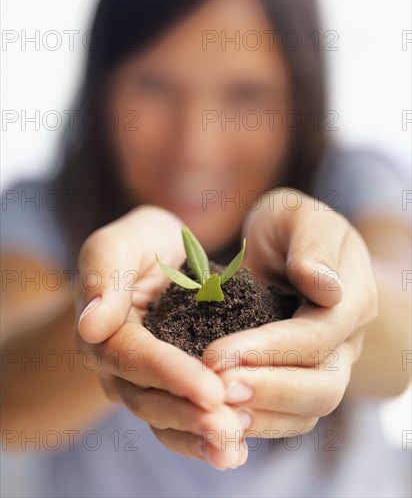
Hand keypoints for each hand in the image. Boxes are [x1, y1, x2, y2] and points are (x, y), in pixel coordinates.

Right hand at [76, 205, 247, 469]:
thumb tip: (90, 325)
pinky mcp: (168, 388)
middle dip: (188, 415)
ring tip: (234, 449)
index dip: (171, 375)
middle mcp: (117, 365)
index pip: (135, 357)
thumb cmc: (141, 244)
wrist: (159, 256)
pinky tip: (234, 450)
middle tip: (228, 428)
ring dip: (197, 437)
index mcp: (103, 330)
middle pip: (148, 398)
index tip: (211, 390)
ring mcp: (141, 381)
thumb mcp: (121, 243)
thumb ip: (103, 274)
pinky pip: (179, 420)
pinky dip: (202, 439)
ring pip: (164, 418)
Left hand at [203, 189, 377, 439]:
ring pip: (308, 410)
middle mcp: (346, 339)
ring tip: (214, 411)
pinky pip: (289, 415)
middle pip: (322, 385)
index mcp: (353, 296)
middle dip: (268, 390)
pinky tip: (220, 419)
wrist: (286, 247)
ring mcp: (327, 363)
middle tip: (215, 389)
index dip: (271, 349)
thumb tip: (323, 286)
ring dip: (260, 414)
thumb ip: (314, 243)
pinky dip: (257, 421)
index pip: (320, 335)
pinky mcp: (301, 377)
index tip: (217, 354)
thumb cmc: (290, 226)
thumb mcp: (299, 215)